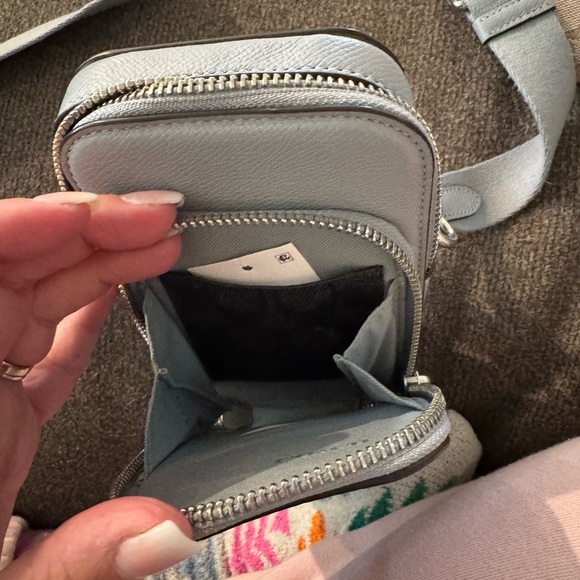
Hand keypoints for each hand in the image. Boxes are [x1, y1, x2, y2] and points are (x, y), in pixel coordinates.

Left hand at [0, 192, 201, 578]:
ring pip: (31, 298)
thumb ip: (82, 555)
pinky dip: (80, 313)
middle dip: (88, 233)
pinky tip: (112, 292)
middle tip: (156, 221)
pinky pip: (40, 345)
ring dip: (98, 264)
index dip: (33, 226)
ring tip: (154, 245)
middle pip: (12, 271)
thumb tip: (172, 526)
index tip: (106, 213)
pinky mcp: (4, 416)